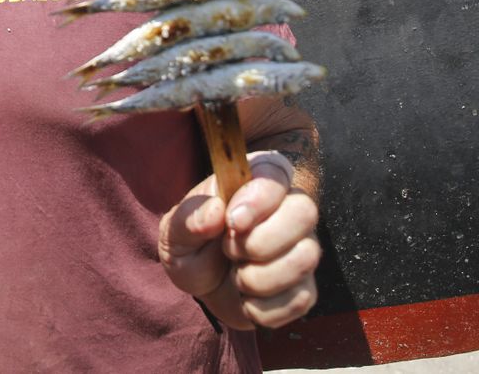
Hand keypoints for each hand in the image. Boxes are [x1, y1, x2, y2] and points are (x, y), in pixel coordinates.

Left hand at [157, 154, 319, 330]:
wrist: (202, 291)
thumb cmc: (192, 248)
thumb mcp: (173, 232)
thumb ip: (187, 218)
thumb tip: (215, 212)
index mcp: (256, 182)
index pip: (277, 172)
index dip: (259, 197)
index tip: (232, 221)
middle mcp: (288, 210)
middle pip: (304, 212)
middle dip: (260, 241)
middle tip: (229, 250)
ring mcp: (302, 248)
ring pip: (305, 257)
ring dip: (258, 277)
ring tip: (236, 275)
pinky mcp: (305, 287)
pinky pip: (300, 298)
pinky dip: (263, 307)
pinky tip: (247, 298)